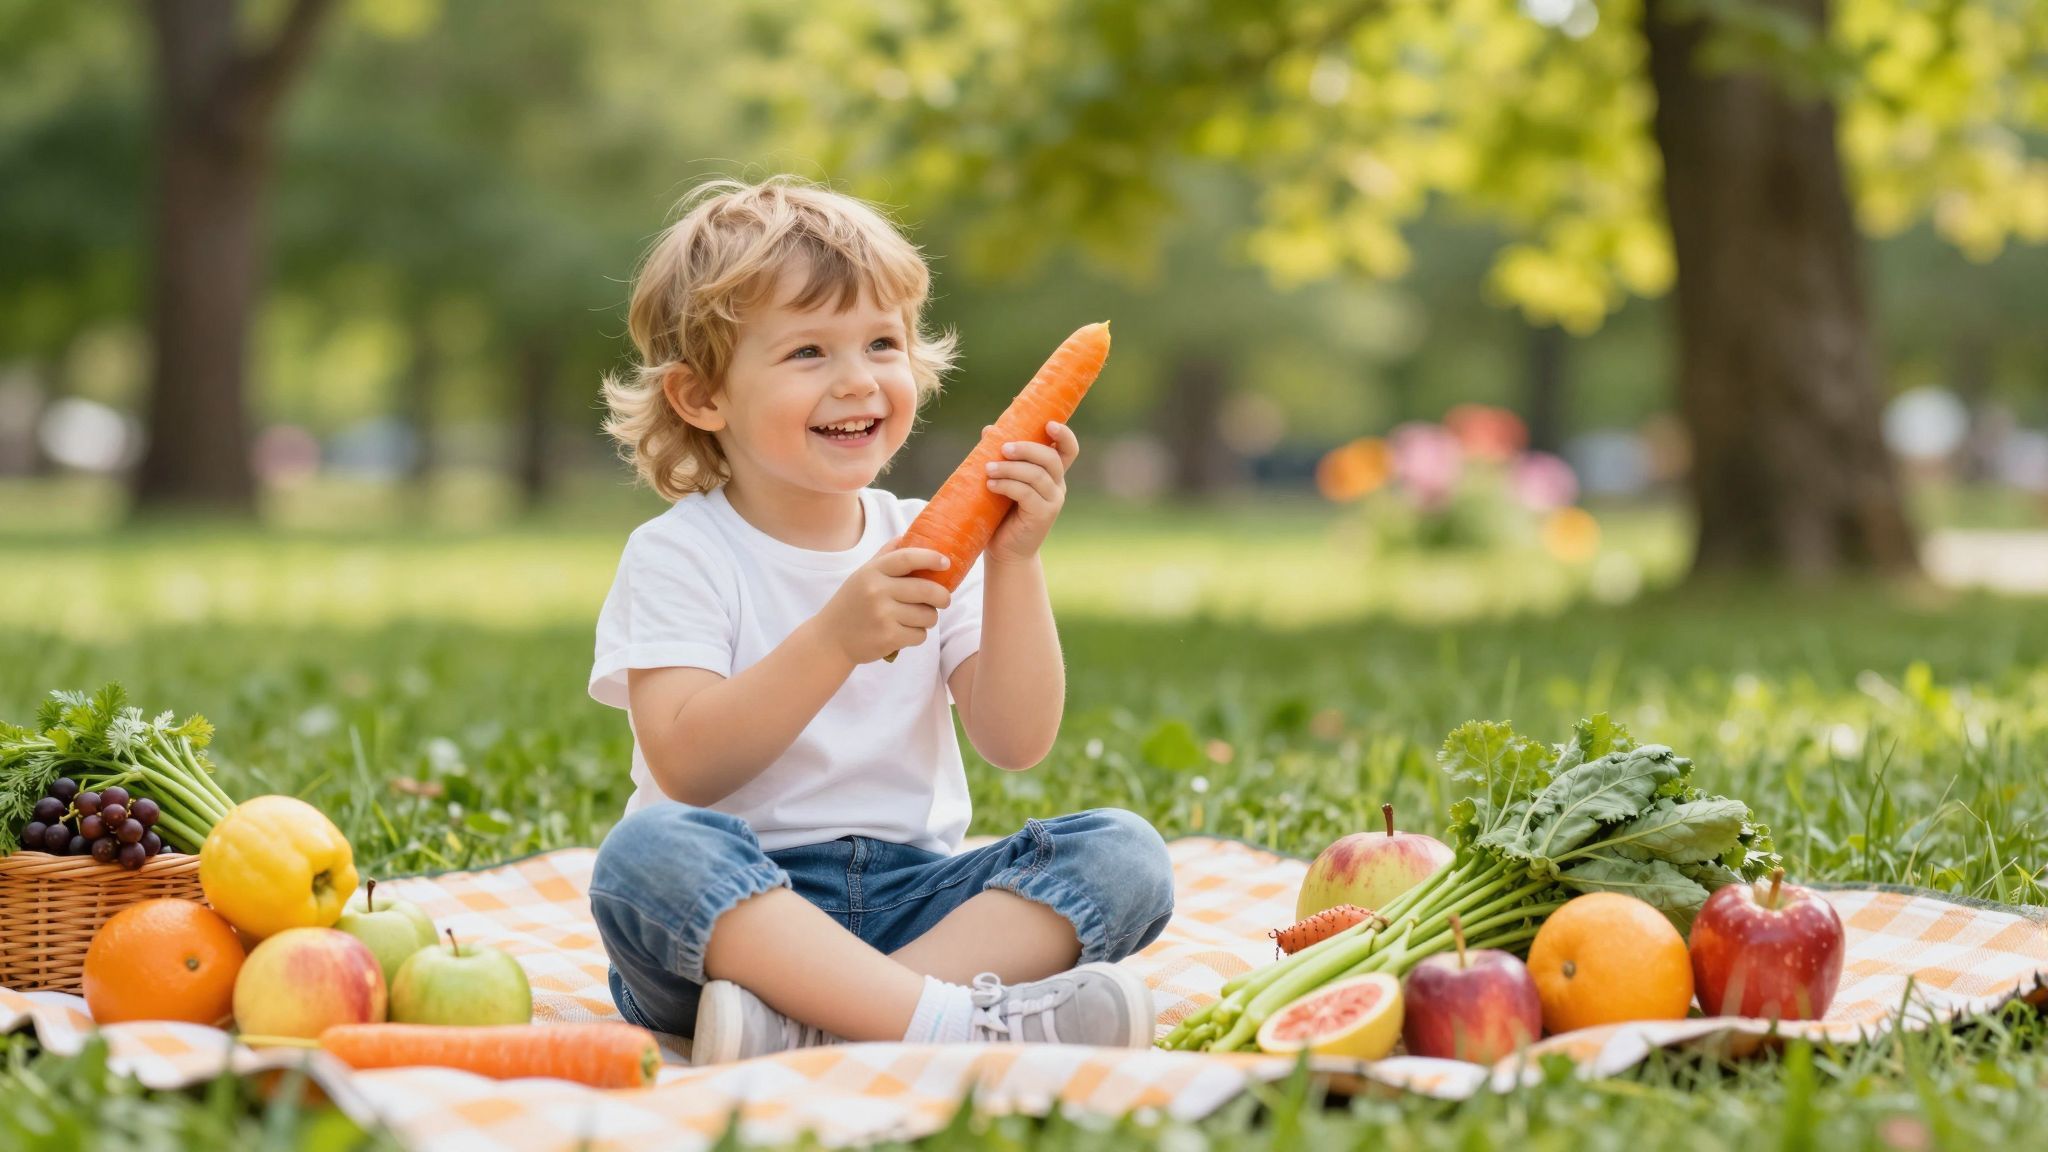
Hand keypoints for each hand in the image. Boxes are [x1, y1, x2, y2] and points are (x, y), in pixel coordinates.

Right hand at [813, 547, 952, 663]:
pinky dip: (917, 635)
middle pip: (926, 589)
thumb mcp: (863, 575)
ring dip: (928, 619)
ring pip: (928, 615)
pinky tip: (903, 633)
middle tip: (944, 599)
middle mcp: (877, 591)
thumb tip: (907, 535)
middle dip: (943, 596)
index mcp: (872, 571)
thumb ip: (885, 556)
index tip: (946, 562)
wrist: (830, 639)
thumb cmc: (852, 603)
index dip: (931, 558)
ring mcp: (883, 615)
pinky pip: (920, 635)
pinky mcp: (888, 637)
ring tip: (914, 618)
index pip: (907, 558)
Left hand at [984, 421, 1078, 564]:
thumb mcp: (1001, 480)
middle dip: (1026, 449)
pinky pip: (1026, 493)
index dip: (1064, 434)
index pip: (1068, 450)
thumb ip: (1000, 456)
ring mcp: (1053, 501)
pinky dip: (1007, 485)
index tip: (1049, 423)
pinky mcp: (1043, 515)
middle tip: (1002, 448)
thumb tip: (990, 430)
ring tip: (987, 468)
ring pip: (1036, 475)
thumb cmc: (1002, 513)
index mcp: (1052, 473)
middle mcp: (1057, 485)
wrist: (1005, 551)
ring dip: (1010, 468)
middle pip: (1051, 458)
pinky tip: (991, 484)